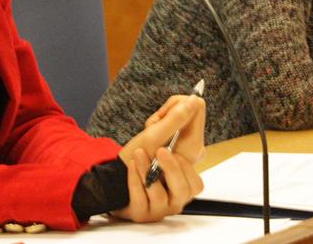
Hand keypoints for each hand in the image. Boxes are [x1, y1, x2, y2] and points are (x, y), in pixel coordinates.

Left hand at [112, 95, 205, 221]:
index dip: (192, 152)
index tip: (177, 134)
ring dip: (150, 172)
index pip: (200, 166)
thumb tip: (194, 100)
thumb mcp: (155, 137)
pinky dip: (135, 182)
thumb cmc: (138, 157)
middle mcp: (180, 191)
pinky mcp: (144, 213)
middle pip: (191, 187)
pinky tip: (130, 168)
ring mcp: (162, 206)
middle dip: (174, 168)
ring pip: (164, 197)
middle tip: (162, 150)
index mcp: (186, 171)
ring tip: (138, 154)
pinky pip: (142, 201)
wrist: (111, 179)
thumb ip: (175, 120)